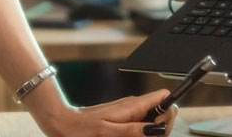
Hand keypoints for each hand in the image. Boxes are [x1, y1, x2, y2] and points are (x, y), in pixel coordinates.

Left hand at [31, 88, 175, 136]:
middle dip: (159, 129)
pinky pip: (139, 127)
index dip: (169, 113)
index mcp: (134, 106)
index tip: (158, 129)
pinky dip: (137, 135)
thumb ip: (133, 130)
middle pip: (162, 113)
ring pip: (151, 122)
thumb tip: (156, 129)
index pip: (165, 97)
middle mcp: (134, 107)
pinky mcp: (122, 120)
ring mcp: (129, 113)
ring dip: (147, 134)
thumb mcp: (107, 132)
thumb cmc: (81, 128)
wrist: (62, 124)